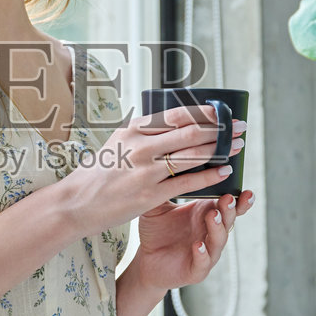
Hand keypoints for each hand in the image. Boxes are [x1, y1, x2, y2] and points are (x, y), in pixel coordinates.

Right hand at [56, 103, 240, 239]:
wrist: (75, 204)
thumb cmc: (99, 173)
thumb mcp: (118, 143)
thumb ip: (145, 134)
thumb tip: (177, 123)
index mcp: (133, 129)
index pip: (178, 114)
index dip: (206, 112)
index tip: (223, 112)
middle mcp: (141, 146)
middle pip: (192, 132)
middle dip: (221, 129)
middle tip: (240, 127)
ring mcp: (146, 170)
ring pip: (194, 155)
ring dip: (222, 150)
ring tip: (237, 147)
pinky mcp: (150, 194)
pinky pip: (189, 182)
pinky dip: (210, 175)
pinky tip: (224, 172)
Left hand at [133, 188, 255, 294]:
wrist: (147, 260)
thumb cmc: (157, 230)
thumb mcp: (158, 205)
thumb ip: (166, 186)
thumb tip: (165, 160)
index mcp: (207, 213)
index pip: (230, 205)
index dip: (241, 199)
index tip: (246, 190)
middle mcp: (211, 232)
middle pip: (227, 219)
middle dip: (230, 209)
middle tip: (228, 198)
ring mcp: (207, 252)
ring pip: (218, 240)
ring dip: (217, 228)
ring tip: (212, 215)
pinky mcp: (196, 270)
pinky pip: (203, 262)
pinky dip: (203, 254)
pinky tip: (198, 246)